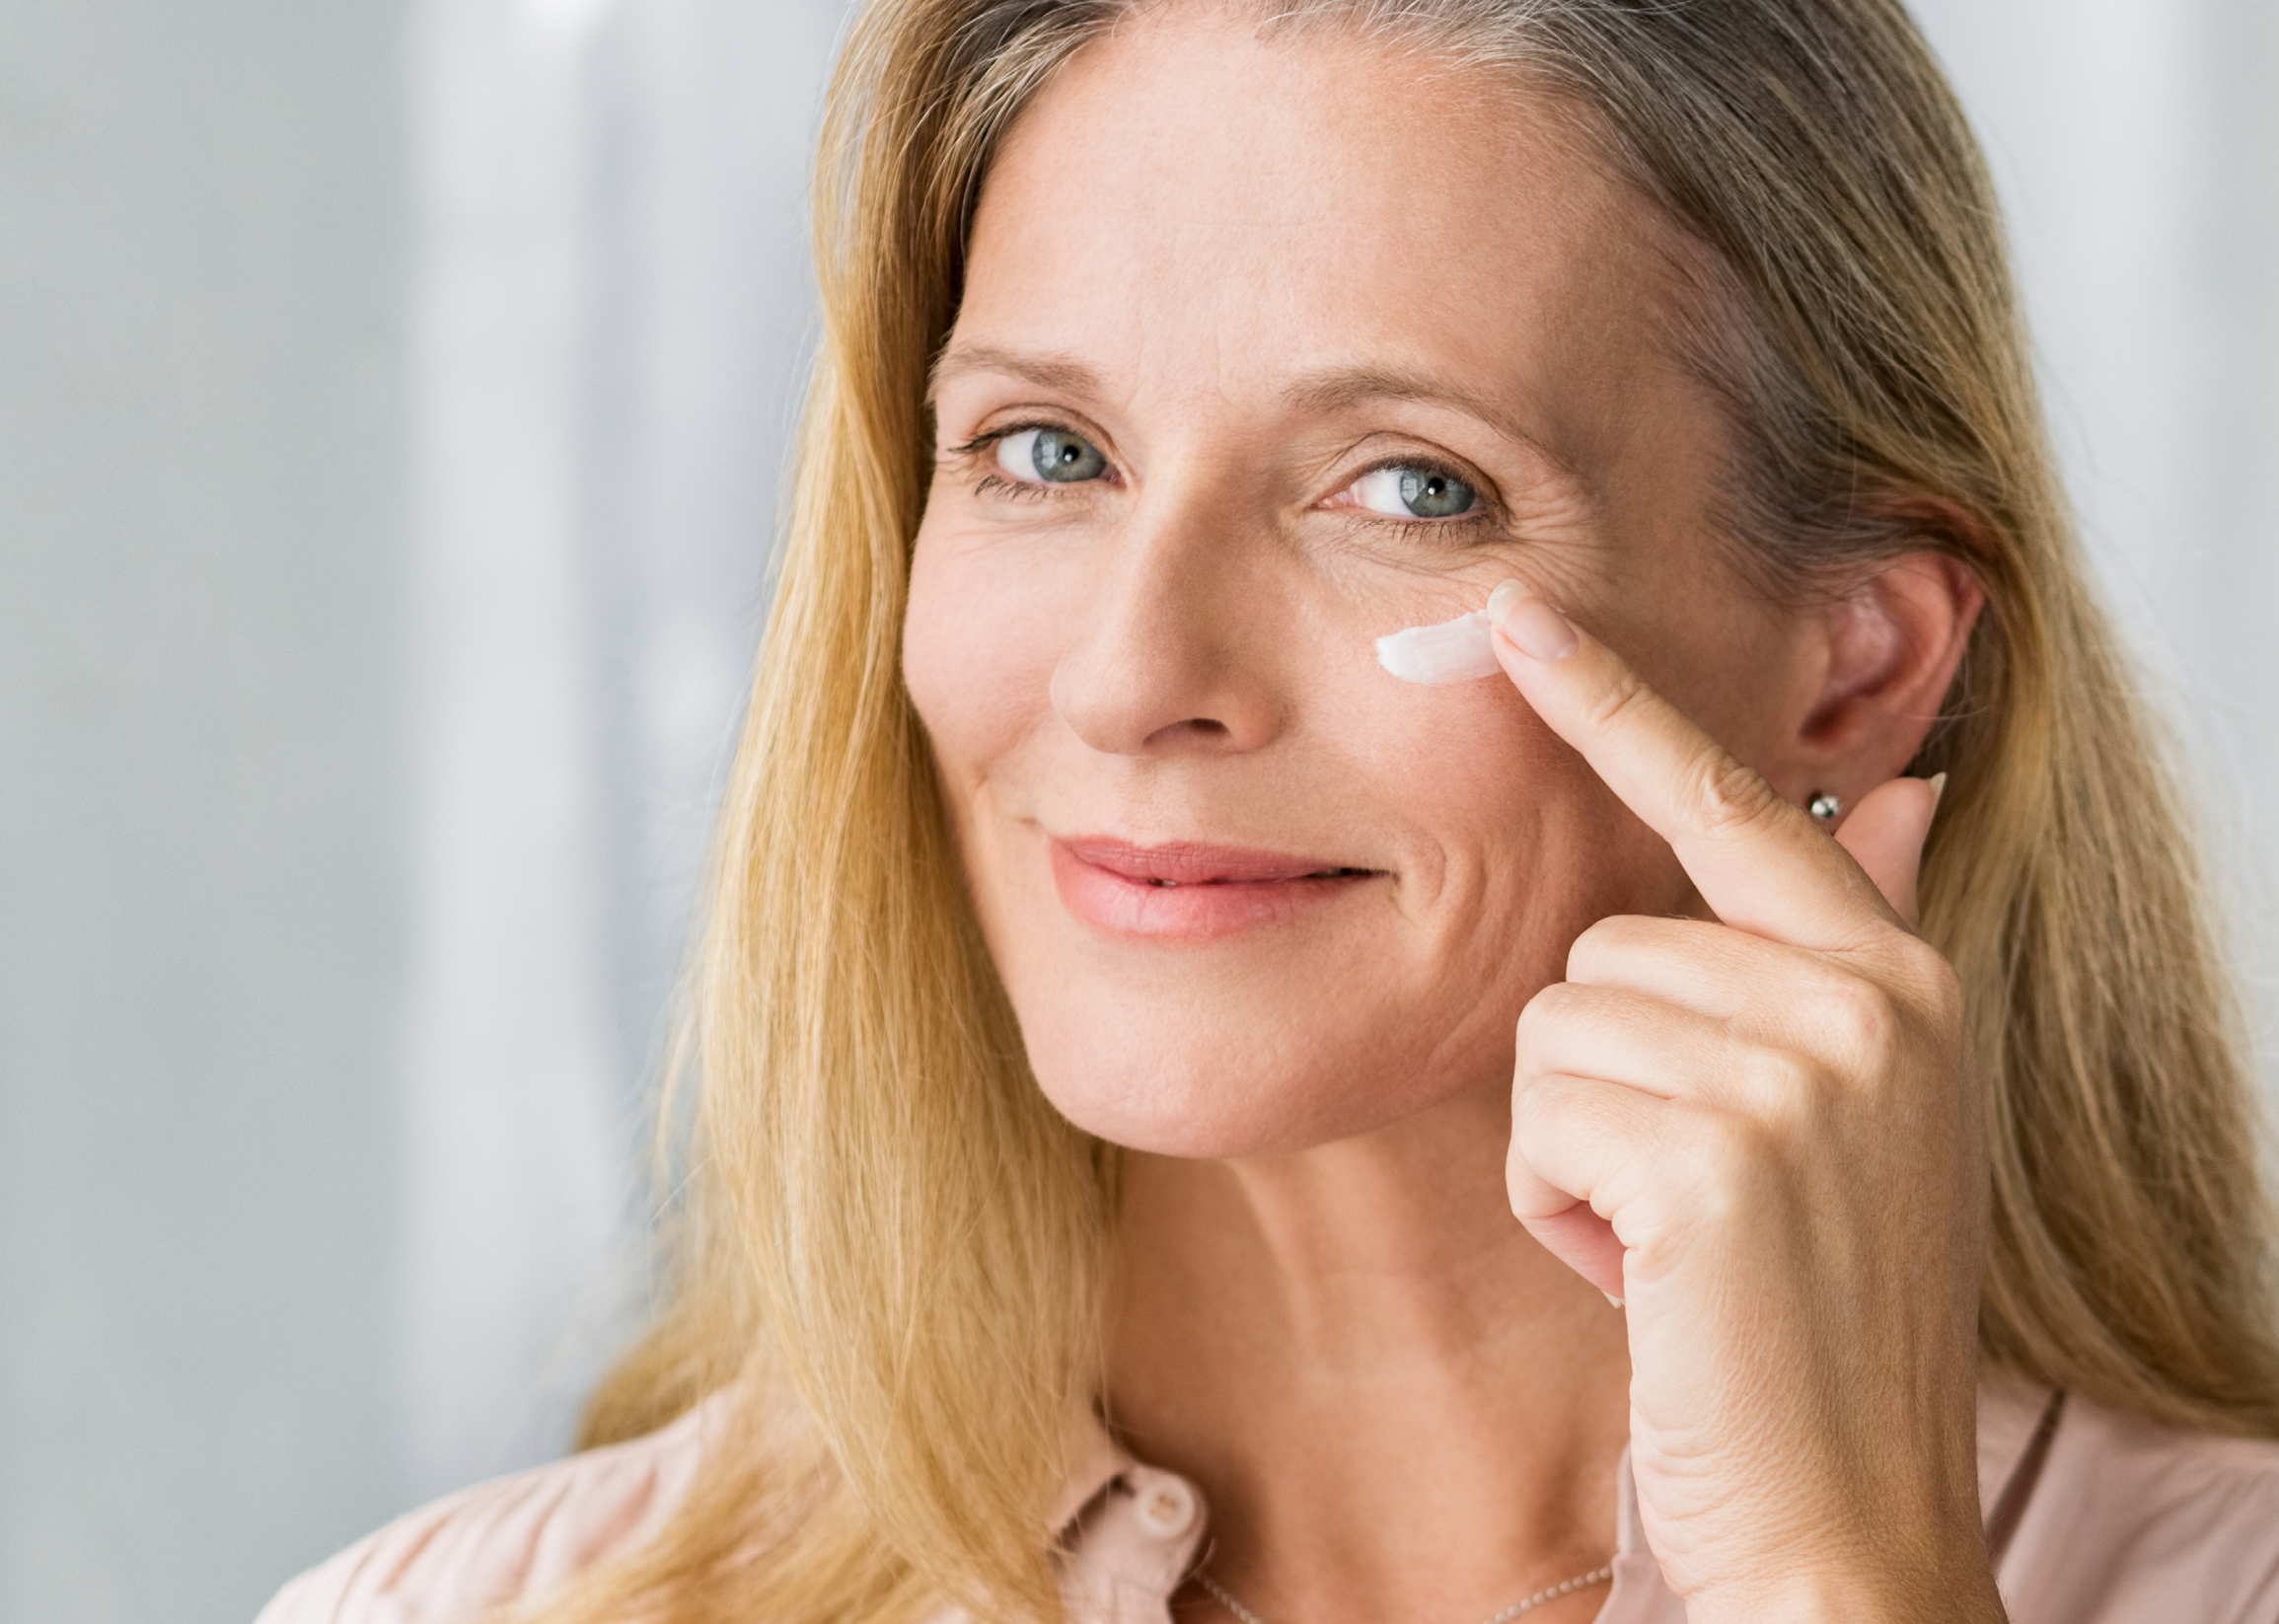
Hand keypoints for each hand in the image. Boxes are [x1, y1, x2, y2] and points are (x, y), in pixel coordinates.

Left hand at [1490, 590, 2001, 1623]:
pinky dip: (1556, 1203)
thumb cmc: (1818, 1314)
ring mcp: (1806, 1071)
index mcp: (1901, 981)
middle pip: (1602, 942)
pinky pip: (1539, 1111)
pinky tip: (1645, 1276)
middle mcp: (1871, 1002)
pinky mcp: (1721, 1153)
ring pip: (1555, 1022)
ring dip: (1574, 1146)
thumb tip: (1892, 792)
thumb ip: (1845, 953)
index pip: (1740, 804)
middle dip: (1598, 1075)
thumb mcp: (1860, 1115)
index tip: (1521, 615)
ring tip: (1671, 1241)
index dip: (1620, 706)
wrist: (1847, 1514)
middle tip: (1683, 1198)